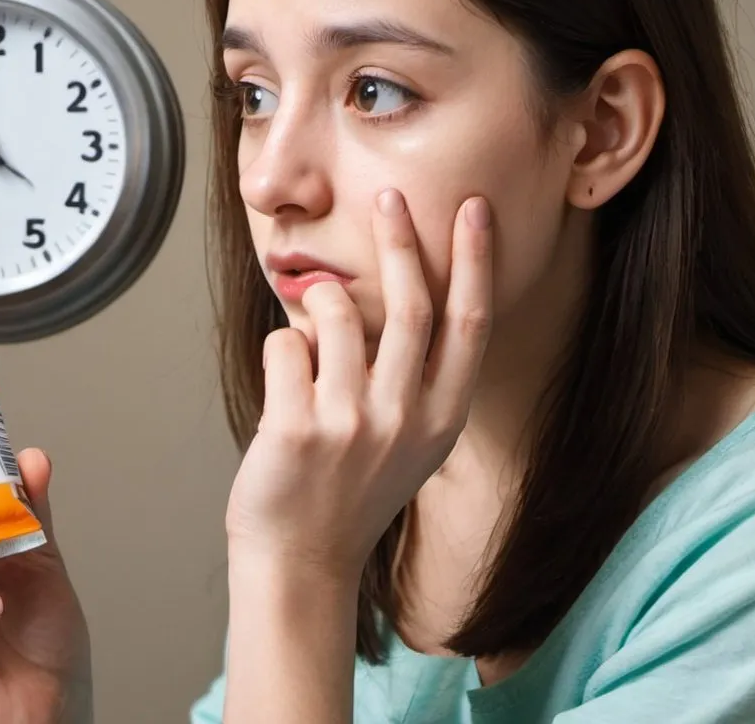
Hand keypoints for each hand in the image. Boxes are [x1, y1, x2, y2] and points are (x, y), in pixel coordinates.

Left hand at [225, 190, 493, 581]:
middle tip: (388, 196)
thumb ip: (414, 378)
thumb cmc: (351, 491)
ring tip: (310, 332)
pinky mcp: (298, 426)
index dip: (474, 262)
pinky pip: (285, 343)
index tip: (473, 211)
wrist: (301, 559)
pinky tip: (283, 384)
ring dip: (317, 303)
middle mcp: (405, 417)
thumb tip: (393, 294)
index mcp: (441, 418)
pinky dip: (280, 347)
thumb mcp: (409, 441)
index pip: (468, 323)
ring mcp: (352, 423)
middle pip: (410, 304)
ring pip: (334, 314)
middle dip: (401, 239)